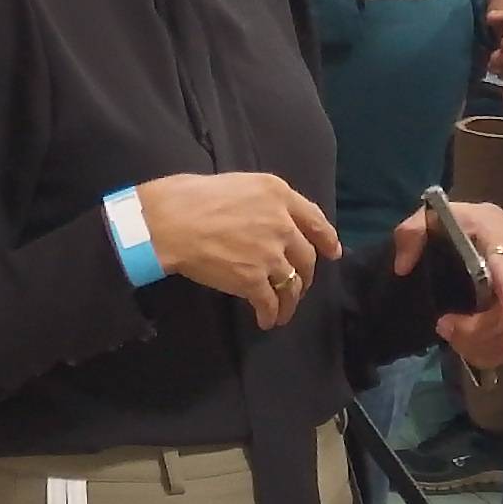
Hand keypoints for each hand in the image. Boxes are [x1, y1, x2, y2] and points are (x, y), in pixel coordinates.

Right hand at [139, 173, 341, 329]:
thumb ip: (263, 201)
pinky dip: (271, 314)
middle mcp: (282, 223)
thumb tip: (270, 219)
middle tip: (299, 285)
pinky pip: (271, 302)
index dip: (327, 239)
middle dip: (305, 275)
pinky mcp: (253, 280)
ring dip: (290, 301)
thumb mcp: (239, 183)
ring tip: (283, 311)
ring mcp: (270, 254)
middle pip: (306, 257)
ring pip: (293, 283)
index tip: (333, 252)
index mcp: (278, 194)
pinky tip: (266, 320)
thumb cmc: (192, 197)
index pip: (315, 220)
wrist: (170, 222)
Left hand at [391, 201, 502, 369]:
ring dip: (476, 342)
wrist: (477, 227)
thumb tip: (402, 267)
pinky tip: (462, 343)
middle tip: (441, 325)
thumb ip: (411, 234)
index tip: (502, 308)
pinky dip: (484, 352)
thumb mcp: (429, 217)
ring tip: (448, 333)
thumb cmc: (454, 223)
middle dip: (474, 327)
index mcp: (501, 235)